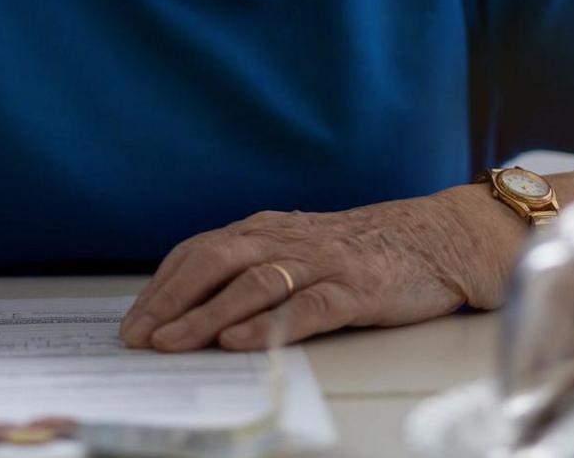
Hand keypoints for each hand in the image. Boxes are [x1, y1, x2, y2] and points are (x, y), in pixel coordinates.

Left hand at [120, 178, 573, 353]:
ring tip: (173, 343)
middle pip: (214, 263)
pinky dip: (270, 324)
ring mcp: (321, 263)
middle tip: (139, 337)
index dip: (161, 286)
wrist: (440, 238)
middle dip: (170, 301)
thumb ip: (253, 268)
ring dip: (205, 315)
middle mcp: (286, 240)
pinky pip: (306, 306)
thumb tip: (193, 307)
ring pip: (251, 284)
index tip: (132, 321)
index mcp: (266, 230)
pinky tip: (241, 341)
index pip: (198, 252)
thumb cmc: (364, 251)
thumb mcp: (299, 249)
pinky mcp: (356, 288)